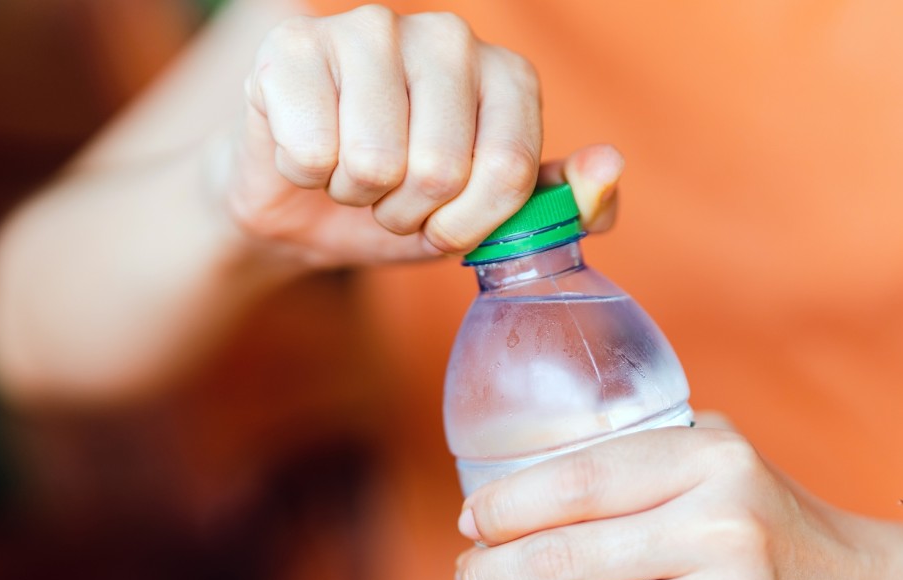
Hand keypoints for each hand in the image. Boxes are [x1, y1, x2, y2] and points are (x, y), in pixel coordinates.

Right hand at [213, 5, 622, 269]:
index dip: (468, 226)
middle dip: (409, 214)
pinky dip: (307, 176)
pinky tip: (309, 152)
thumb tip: (606, 167)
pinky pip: (314, 152)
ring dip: (358, 196)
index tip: (444, 227)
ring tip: (352, 174)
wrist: (306, 203)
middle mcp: (447, 38)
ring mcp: (370, 30)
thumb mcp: (490, 222)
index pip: (510, 170)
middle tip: (391, 199)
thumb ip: (559, 205)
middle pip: (442, 169)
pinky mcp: (296, 46)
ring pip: (376, 162)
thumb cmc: (405, 206)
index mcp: (506, 75)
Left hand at [455, 422, 902, 579]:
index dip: (504, 505)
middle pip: (559, 558)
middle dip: (488, 575)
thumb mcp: (727, 458)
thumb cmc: (775, 523)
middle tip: (469, 579)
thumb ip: (646, 449)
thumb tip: (526, 479)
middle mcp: (723, 532)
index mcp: (713, 463)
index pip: (577, 479)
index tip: (473, 521)